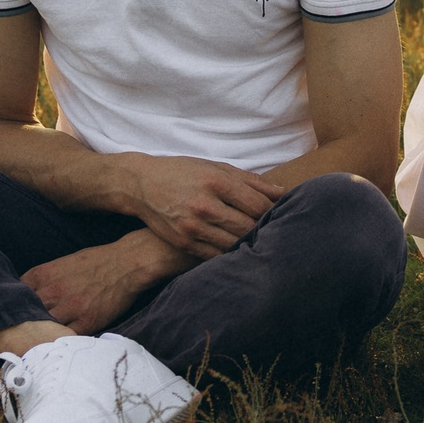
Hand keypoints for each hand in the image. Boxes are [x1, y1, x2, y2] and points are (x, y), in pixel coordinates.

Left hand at [22, 234, 173, 333]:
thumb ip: (43, 279)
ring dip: (40, 335)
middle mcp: (53, 291)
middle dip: (22, 324)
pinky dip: (61, 340)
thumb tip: (27, 294)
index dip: (13, 306)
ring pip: (44, 329)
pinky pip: (66, 336)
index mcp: (43, 275)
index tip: (13, 314)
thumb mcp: (63, 263)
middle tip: (20, 334)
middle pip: (25, 315)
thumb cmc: (96, 261)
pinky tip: (58, 343)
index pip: (15, 296)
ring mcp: (69, 308)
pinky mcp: (86, 322)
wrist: (127, 263)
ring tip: (37, 342)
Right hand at [119, 153, 284, 256]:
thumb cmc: (184, 172)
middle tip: (275, 232)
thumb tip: (281, 192)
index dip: (274, 213)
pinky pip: (215, 254)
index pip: (258, 205)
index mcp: (217, 182)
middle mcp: (205, 205)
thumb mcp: (216, 167)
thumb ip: (250, 181)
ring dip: (248, 244)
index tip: (281, 215)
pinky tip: (237, 249)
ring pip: (234, 244)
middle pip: (248, 226)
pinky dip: (230, 253)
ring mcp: (193, 226)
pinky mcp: (184, 241)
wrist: (142, 184)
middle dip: (263, 230)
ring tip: (259, 241)